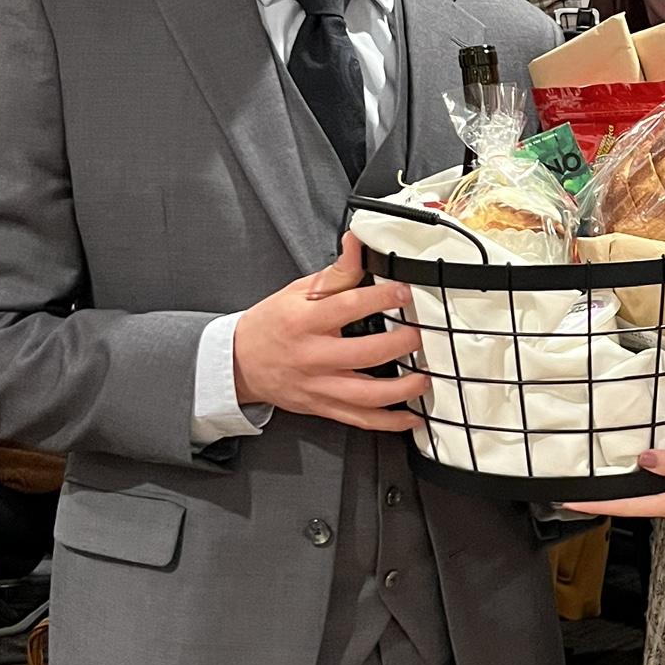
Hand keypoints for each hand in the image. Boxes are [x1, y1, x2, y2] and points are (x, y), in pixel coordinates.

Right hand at [232, 232, 428, 430]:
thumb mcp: (297, 292)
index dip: (380, 298)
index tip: (405, 292)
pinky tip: (411, 416)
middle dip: (399, 345)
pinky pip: (359, 419)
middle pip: (363, 354)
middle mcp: (312, 356)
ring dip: (402, 390)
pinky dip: (389, 422)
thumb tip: (357, 242)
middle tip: (421, 335)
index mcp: (303, 321)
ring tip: (425, 378)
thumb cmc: (272, 324)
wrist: (239, 364)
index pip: (347, 307)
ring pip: (365, 396)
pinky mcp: (322, 407)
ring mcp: (318, 386)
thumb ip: (336, 272)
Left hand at [562, 452, 664, 526]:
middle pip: (632, 502)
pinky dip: (647, 476)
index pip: (627, 507)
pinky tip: (642, 465)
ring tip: (598, 477)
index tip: (569, 502)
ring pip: (647, 493)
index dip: (596, 505)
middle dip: (603, 497)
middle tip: (574, 489)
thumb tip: (644, 457)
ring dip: (623, 487)